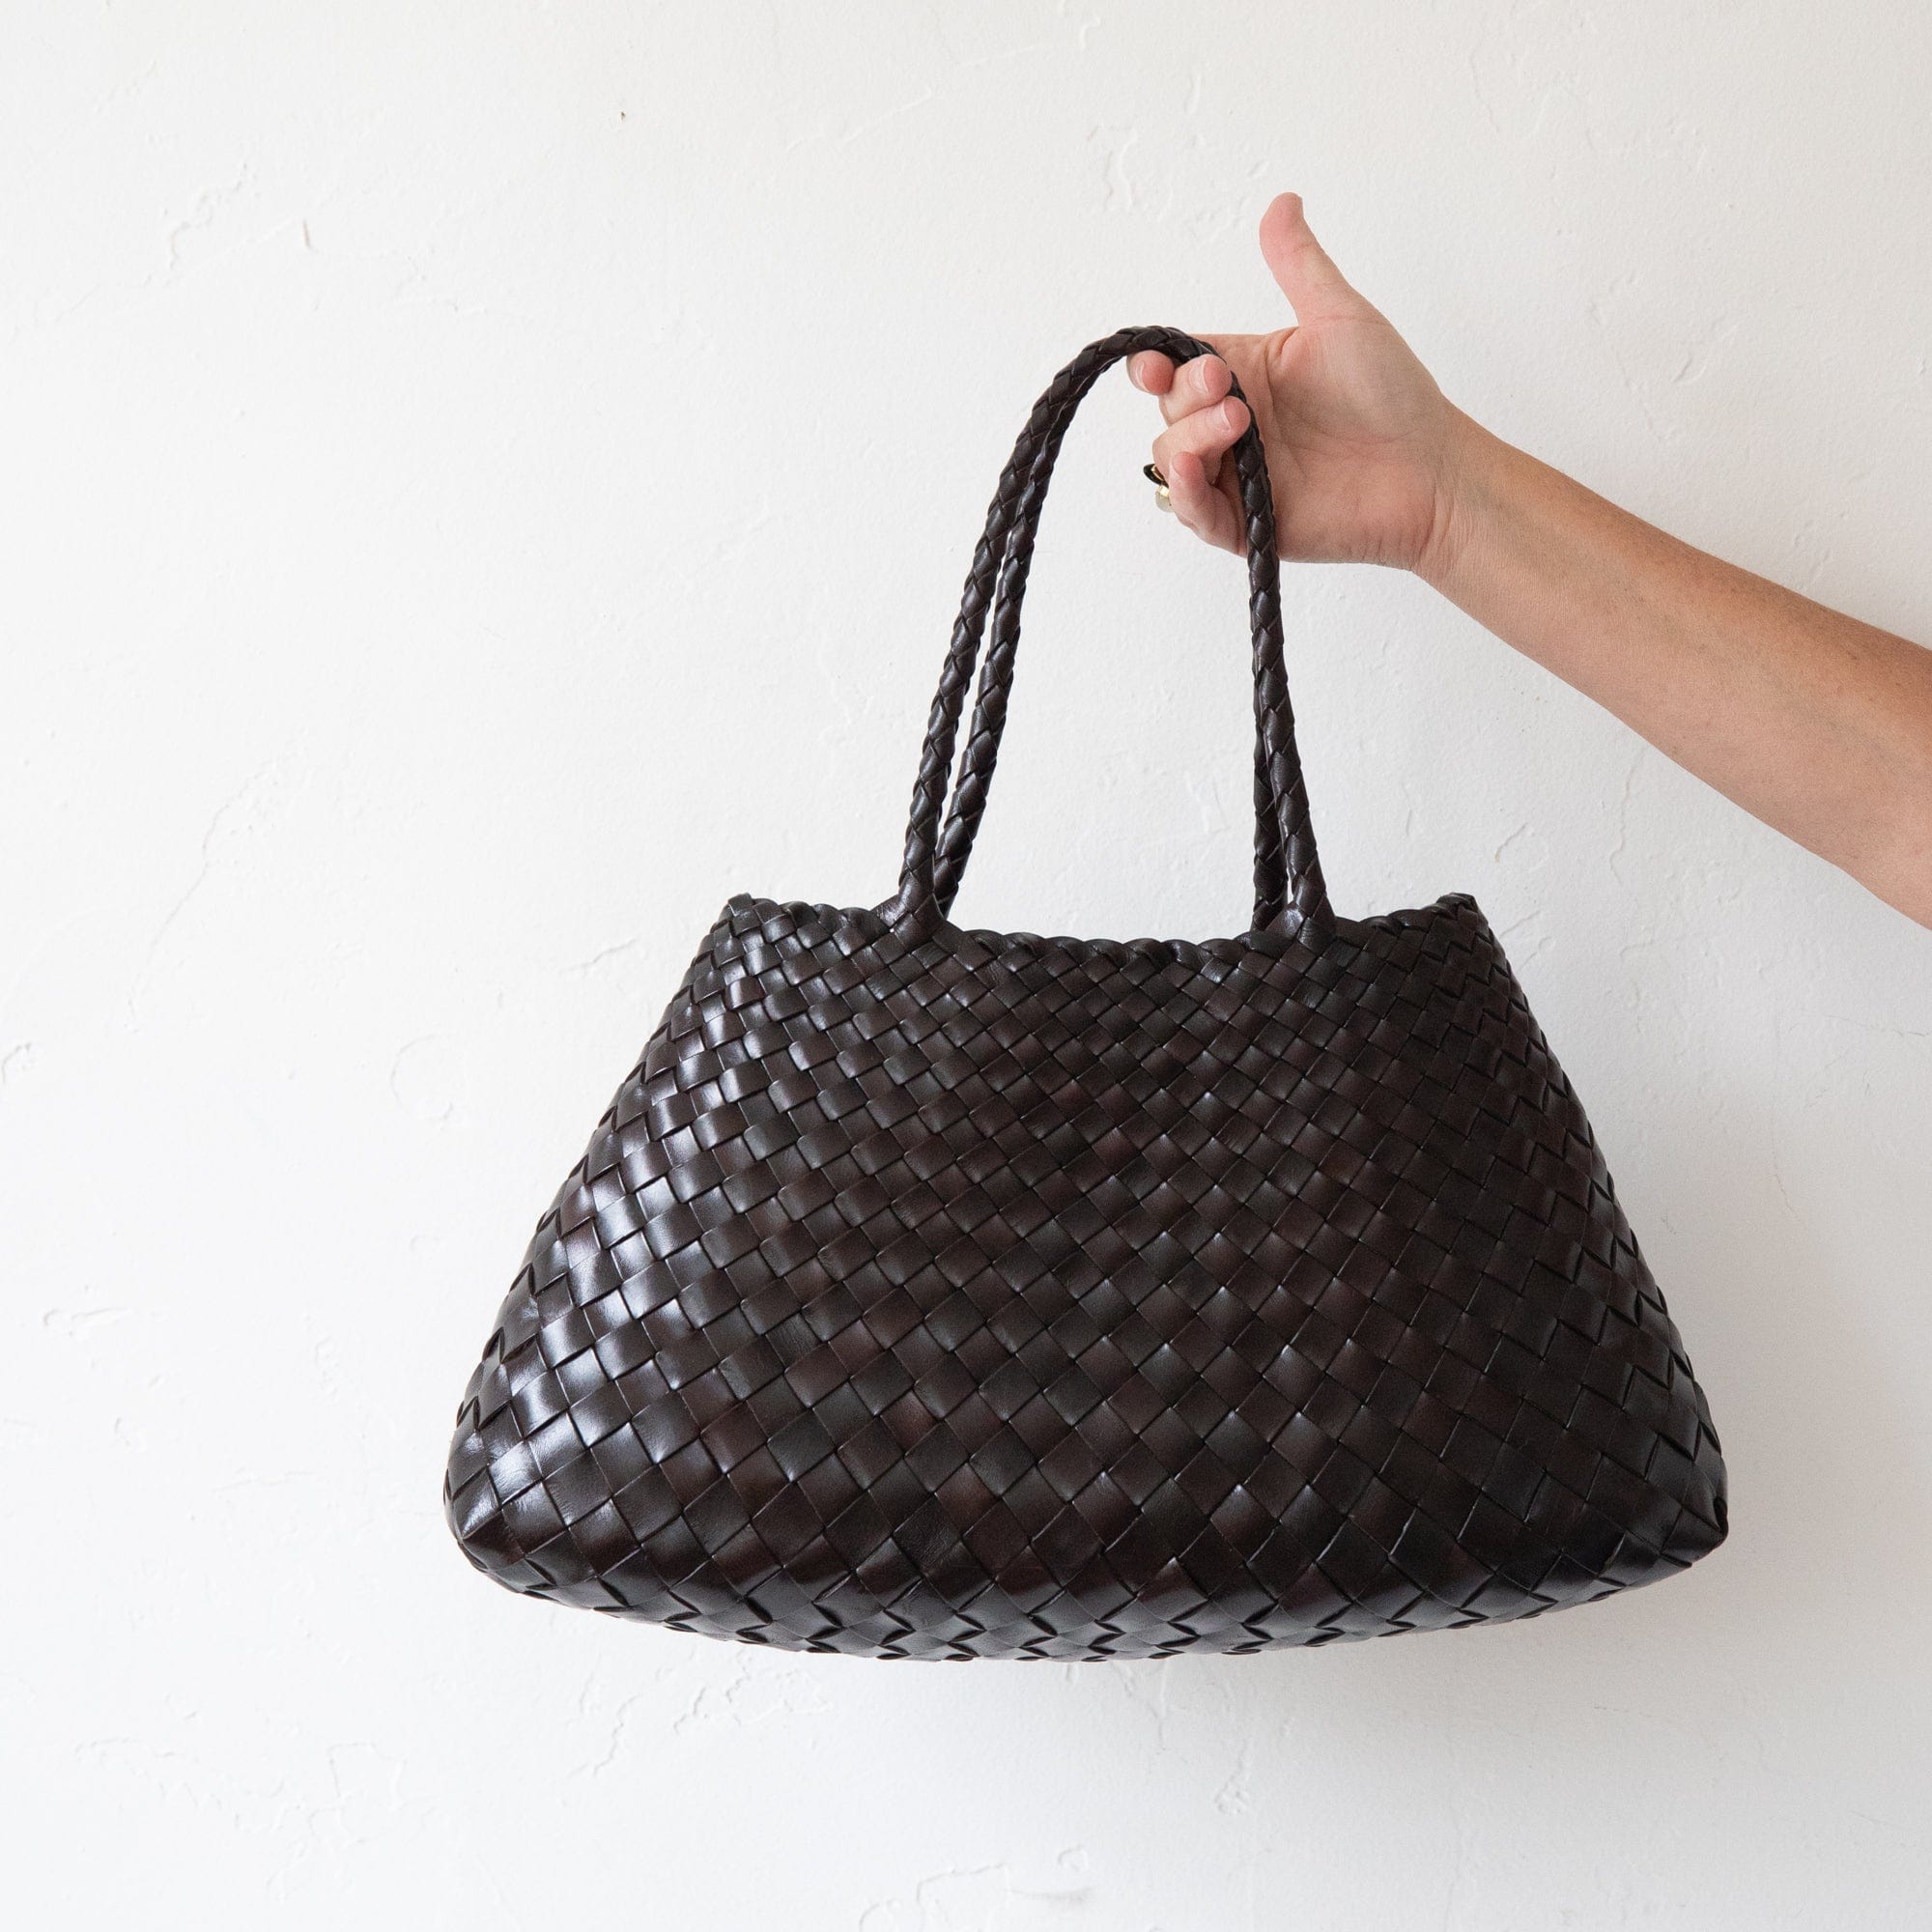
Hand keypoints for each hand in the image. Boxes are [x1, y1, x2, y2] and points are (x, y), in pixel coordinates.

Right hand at [1131, 193, 1472, 575]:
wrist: (1429, 471)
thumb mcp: (1340, 317)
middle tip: (1230, 389)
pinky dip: (1184, 493)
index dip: (1157, 365)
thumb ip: (1299, 265)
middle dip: (1185, 396)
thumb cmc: (1394, 395)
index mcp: (1245, 375)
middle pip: (1169, 411)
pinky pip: (1193, 514)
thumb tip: (1281, 201)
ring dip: (1187, 439)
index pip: (1176, 367)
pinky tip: (1193, 469)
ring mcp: (1237, 477)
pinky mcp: (1247, 525)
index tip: (1161, 364)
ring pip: (1170, 460)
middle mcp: (1232, 426)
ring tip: (1237, 425)